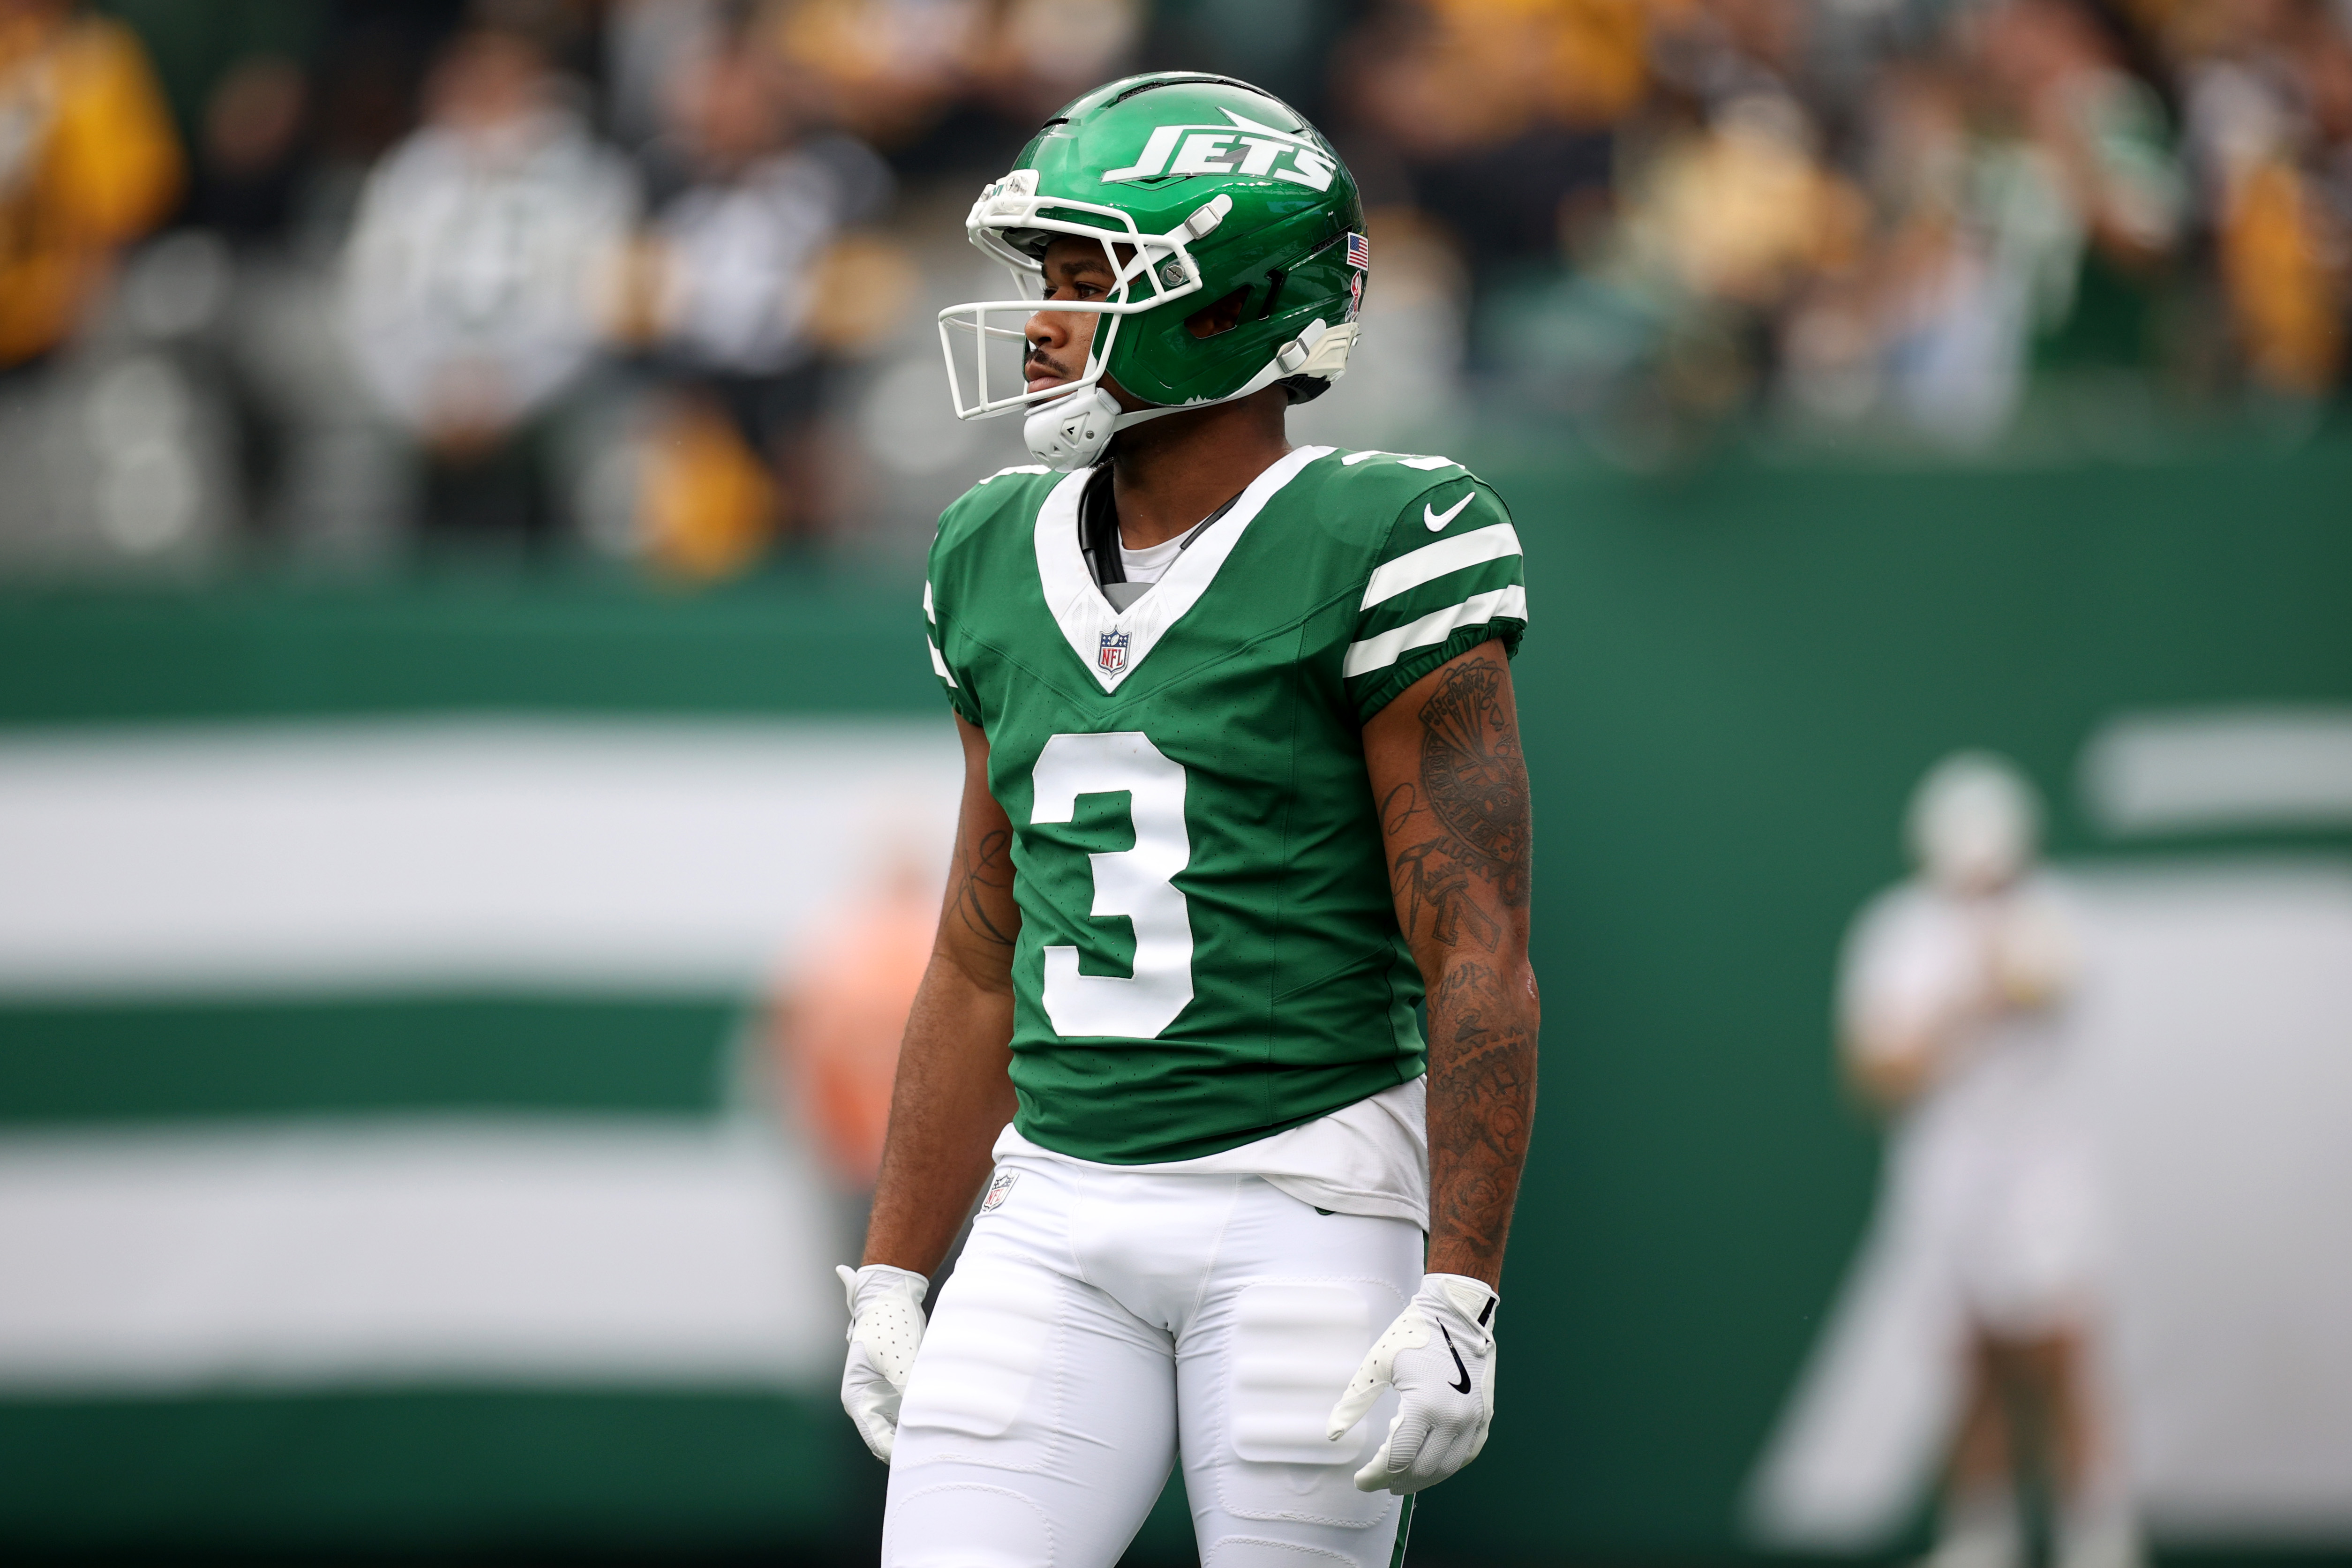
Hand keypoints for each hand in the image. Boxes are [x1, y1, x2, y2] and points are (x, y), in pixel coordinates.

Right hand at [838, 1263, 928, 1462]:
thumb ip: (908, 1388)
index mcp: (858, 1399)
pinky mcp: (900, 1389)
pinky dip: (926, 1417)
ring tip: (946, 1440)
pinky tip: (945, 1420)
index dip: (899, 1453)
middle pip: (890, 1439)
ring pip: (903, 1428)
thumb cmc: (887, 1324)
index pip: (877, 1439)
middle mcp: (869, 1403)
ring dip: (921, 1432)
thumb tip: (926, 1417)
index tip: (923, 1459)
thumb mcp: (898, 1358)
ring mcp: (885, 1397)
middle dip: (912, 1447)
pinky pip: (913, 1411)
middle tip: (941, 1452)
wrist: (890, 1297)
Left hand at [1326, 1273, 1497, 1493]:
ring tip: (1400, 1480)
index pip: (1397, 1458)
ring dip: (1422, 1479)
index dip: (1375, 1476)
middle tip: (1378, 1481)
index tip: (1361, 1481)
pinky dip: (1446, 1466)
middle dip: (1396, 1481)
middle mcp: (1453, 1418)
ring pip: (1446, 1468)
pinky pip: (1466, 1455)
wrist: (1457, 1313)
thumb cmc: (1414, 1335)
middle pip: (1422, 1469)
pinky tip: (1431, 1466)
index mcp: (1424, 1406)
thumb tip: (1332, 1432)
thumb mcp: (1377, 1365)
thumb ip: (1355, 1401)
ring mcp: (1472, 1419)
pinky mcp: (1484, 1416)